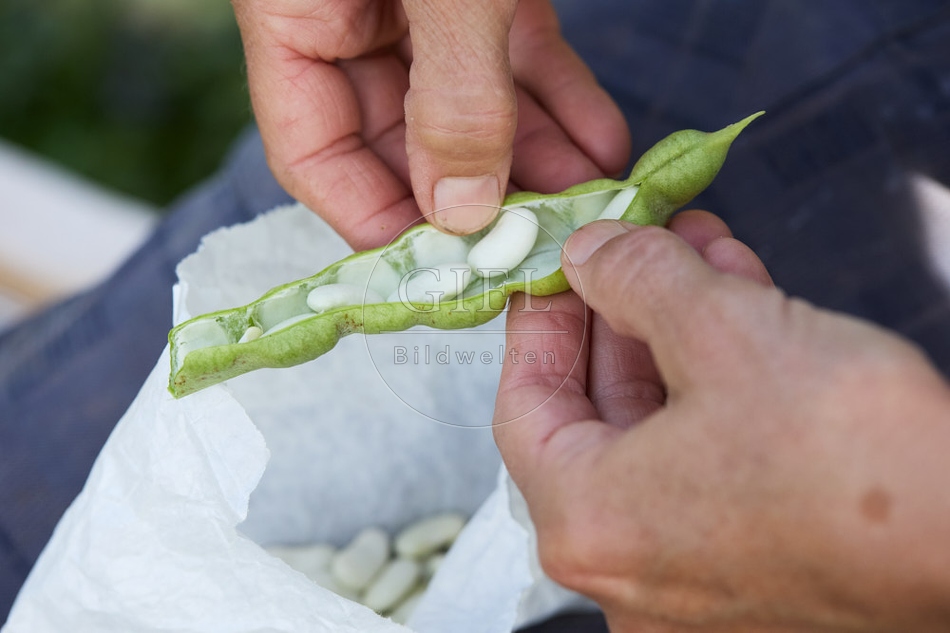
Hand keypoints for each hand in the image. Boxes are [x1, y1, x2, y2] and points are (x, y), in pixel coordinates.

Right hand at [233, 0, 628, 250]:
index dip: (377, 223)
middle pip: (402, 141)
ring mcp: (415, 3)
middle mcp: (348, 18)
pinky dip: (560, 99)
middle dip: (480, 194)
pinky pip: (514, 59)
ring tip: (592, 204)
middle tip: (543, 240)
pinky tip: (606, 142)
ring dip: (534, 158)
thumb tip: (462, 212)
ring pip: (468, 108)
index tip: (446, 270)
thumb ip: (452, 95)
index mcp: (295, 14)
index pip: (316, 155)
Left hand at [493, 211, 949, 631]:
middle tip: (637, 241)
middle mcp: (627, 565)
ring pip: (661, 426)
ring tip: (697, 251)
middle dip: (626, 309)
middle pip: (598, 412)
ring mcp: (691, 572)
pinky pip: (708, 456)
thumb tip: (591, 253)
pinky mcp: (754, 562)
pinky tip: (741, 303)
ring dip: (679, 331)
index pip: (525, 405)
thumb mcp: (724, 329)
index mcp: (588, 524)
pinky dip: (719, 380)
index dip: (543, 320)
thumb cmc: (855, 457)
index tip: (557, 266)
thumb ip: (634, 277)